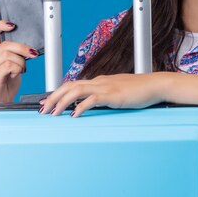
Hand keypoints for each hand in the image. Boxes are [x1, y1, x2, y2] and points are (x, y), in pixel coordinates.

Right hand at [0, 20, 38, 102]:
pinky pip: (9, 65)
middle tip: (33, 54)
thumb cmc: (7, 84)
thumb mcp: (14, 66)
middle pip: (6, 44)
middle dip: (23, 48)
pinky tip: (17, 74)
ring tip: (22, 70)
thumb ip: (16, 56)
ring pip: (8, 54)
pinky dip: (18, 68)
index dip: (1, 25)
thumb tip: (29, 49)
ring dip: (21, 62)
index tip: (13, 25)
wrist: (0, 103)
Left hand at [39, 73, 168, 116]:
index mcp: (99, 81)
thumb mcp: (118, 92)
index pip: (73, 84)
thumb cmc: (140, 90)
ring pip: (76, 91)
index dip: (57, 93)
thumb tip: (93, 105)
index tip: (46, 102)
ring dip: (61, 102)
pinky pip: (92, 99)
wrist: (155, 85)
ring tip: (53, 113)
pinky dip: (80, 107)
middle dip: (53, 97)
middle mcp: (99, 82)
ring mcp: (105, 87)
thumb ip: (105, 97)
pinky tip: (74, 115)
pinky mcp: (112, 95)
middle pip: (69, 86)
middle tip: (42, 110)